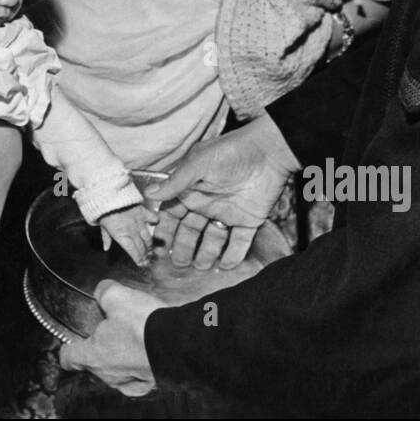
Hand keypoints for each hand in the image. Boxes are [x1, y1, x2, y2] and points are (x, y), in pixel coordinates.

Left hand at [59, 281, 163, 396]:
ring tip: (131, 338)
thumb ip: (103, 293)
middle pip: (94, 364)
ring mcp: (131, 381)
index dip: (68, 348)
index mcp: (93, 356)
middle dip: (99, 347)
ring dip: (120, 357)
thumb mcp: (116, 297)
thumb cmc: (142, 324)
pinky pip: (139, 376)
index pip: (68, 358)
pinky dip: (140, 365)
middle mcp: (109, 374)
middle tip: (109, 329)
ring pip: (117, 372)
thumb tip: (102, 291)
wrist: (178, 343)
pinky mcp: (152, 383)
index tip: (71, 343)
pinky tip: (146, 352)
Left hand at [99, 203, 156, 266]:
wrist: (109, 196)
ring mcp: (139, 222)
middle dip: (145, 256)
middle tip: (147, 260)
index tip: (141, 264)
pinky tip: (156, 224)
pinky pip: (153, 218)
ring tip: (151, 249)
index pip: (133, 252)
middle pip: (142, 247)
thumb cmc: (103, 211)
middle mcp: (132, 232)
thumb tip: (106, 248)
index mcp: (122, 237)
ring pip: (148, 237)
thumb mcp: (102, 226)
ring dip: (150, 244)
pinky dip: (155, 221)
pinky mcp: (143, 212)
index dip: (138, 259)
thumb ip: (106, 238)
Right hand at [149, 113, 297, 270]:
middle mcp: (207, 202)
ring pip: (214, 238)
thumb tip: (150, 194)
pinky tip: (226, 266)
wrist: (269, 153)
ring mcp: (228, 212)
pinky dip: (234, 255)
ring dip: (207, 253)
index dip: (166, 229)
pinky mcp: (249, 220)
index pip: (174, 213)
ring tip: (201, 267)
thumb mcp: (199, 164)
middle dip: (184, 247)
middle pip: (192, 230)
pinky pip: (239, 241)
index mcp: (192, 189)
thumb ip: (176, 182)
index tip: (157, 245)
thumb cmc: (230, 153)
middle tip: (178, 264)